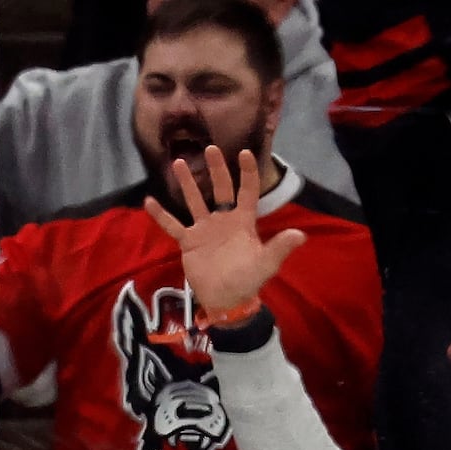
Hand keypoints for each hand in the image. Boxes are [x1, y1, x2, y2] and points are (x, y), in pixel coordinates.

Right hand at [150, 147, 305, 324]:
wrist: (226, 301)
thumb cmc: (248, 280)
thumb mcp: (266, 264)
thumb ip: (280, 248)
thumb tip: (300, 235)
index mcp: (243, 221)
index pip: (247, 191)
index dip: (247, 172)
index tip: (244, 152)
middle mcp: (223, 220)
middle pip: (220, 189)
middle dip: (216, 169)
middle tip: (210, 148)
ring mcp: (204, 229)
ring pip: (194, 201)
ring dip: (187, 183)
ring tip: (177, 162)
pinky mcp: (188, 242)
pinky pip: (173, 226)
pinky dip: (161, 215)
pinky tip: (149, 200)